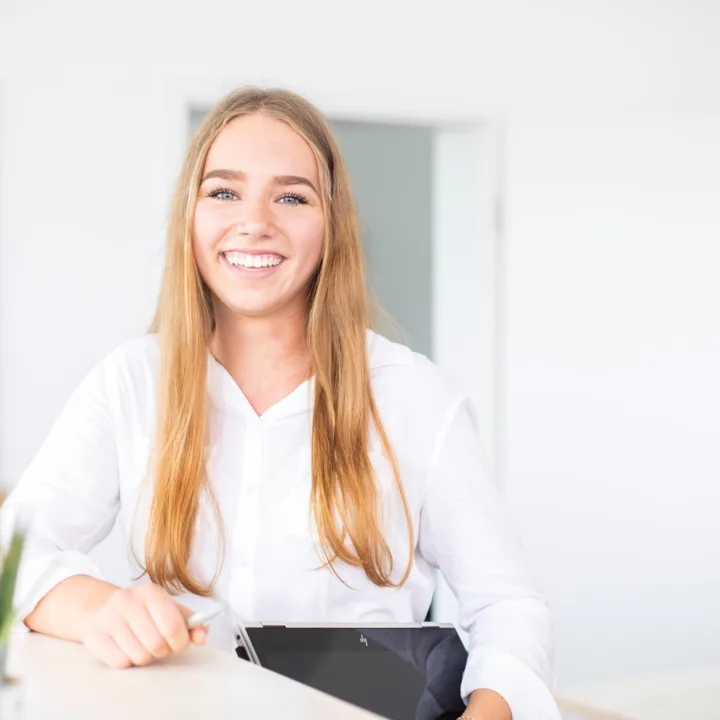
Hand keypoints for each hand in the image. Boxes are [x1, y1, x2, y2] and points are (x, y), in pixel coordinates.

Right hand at [81, 583, 207, 668]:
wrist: (100, 608)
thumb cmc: (142, 611)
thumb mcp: (168, 609)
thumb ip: (190, 622)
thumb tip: (203, 637)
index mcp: (151, 592)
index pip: (173, 625)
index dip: (181, 641)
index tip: (180, 643)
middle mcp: (129, 601)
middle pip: (157, 644)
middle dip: (163, 651)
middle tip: (159, 644)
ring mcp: (109, 617)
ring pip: (140, 656)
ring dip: (145, 657)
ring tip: (141, 644)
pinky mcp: (95, 635)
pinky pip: (121, 663)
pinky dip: (127, 661)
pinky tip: (125, 647)